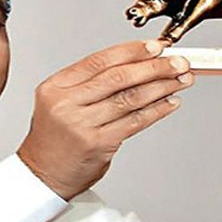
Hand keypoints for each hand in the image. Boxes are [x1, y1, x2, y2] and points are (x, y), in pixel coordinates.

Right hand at [17, 40, 193, 199]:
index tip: (155, 47)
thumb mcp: (59, 102)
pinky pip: (134, 122)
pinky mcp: (98, 144)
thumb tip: (135, 65)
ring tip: (179, 80)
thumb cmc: (54, 139)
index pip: (99, 61)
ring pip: (130, 98)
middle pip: (117, 77)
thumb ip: (90, 84)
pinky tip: (169, 103)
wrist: (42, 174)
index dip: (131, 51)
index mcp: (56, 87)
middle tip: (176, 62)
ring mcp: (82, 124)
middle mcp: (67, 103)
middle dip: (153, 67)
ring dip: (161, 87)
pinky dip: (156, 111)